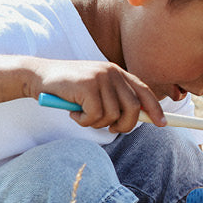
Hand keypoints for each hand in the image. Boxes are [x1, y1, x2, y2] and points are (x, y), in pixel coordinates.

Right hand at [35, 59, 164, 133]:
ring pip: (112, 115)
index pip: (144, 91)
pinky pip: (95, 116)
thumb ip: (115, 99)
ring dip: (97, 123)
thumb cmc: (69, 88)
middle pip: (133, 108)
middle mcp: (112, 72)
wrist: (39, 76)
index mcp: (117, 72)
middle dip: (124, 126)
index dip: (155, 108)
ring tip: (83, 115)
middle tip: (110, 130)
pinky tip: (74, 113)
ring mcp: (100, 78)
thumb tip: (136, 118)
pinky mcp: (87, 86)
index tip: (162, 123)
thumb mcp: (96, 90)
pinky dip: (84, 122)